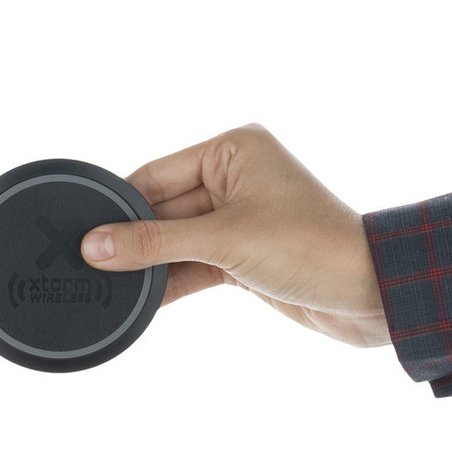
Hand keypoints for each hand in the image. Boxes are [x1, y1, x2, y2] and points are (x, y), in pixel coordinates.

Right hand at [81, 124, 389, 346]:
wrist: (369, 293)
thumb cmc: (312, 246)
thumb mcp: (225, 239)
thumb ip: (156, 242)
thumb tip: (98, 245)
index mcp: (232, 151)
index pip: (158, 174)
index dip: (120, 205)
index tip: (83, 231)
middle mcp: (235, 179)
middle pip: (165, 209)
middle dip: (134, 240)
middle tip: (90, 265)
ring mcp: (240, 219)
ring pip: (180, 240)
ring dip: (152, 265)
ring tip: (111, 287)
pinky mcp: (245, 255)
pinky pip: (197, 264)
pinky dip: (175, 280)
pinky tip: (145, 299)